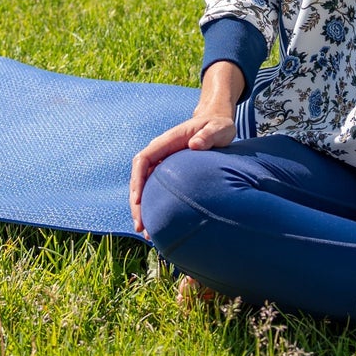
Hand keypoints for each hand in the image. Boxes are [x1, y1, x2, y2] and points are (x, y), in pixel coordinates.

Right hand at [129, 62, 242, 234]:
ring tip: (145, 232)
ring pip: (145, 186)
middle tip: (140, 225)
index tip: (138, 200)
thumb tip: (194, 145)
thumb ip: (209, 135)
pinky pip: (155, 189)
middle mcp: (161, 152)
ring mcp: (163, 162)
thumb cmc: (218, 126)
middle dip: (136, 202)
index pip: (143, 159)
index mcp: (168, 141)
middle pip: (139, 176)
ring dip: (142, 208)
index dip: (138, 180)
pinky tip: (158, 225)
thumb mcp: (219, 128)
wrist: (217, 123)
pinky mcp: (168, 172)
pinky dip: (153, 206)